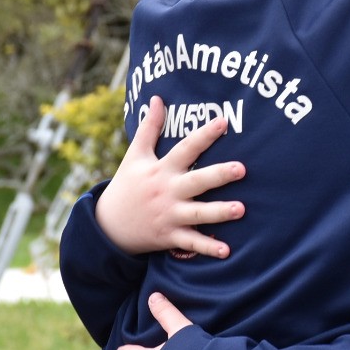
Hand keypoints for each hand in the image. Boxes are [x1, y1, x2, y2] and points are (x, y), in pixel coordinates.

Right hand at [95, 96, 245, 257]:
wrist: (107, 225)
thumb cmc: (127, 185)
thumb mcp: (135, 155)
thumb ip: (149, 127)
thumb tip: (157, 98)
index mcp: (162, 169)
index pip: (185, 148)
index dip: (204, 135)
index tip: (223, 121)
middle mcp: (168, 191)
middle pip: (196, 181)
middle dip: (218, 176)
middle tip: (241, 169)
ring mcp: (169, 215)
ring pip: (198, 214)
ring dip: (219, 213)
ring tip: (241, 209)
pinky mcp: (169, 236)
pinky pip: (191, 243)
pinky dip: (208, 248)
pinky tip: (227, 251)